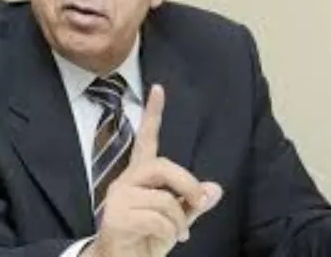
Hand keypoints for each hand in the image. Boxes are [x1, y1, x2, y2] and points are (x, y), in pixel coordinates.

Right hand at [82, 85, 222, 256]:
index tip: (158, 88)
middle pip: (163, 166)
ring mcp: (118, 198)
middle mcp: (125, 181)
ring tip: (174, 235)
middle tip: (199, 203)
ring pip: (165, 200)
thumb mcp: (174, 221)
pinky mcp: (116, 217)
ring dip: (178, 223)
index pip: (146, 139)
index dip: (153, 114)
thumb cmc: (145, 240)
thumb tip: (214, 189)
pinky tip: (161, 241)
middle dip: (187, 185)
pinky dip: (168, 235)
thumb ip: (192, 204)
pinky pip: (158, 219)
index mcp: (138, 177)